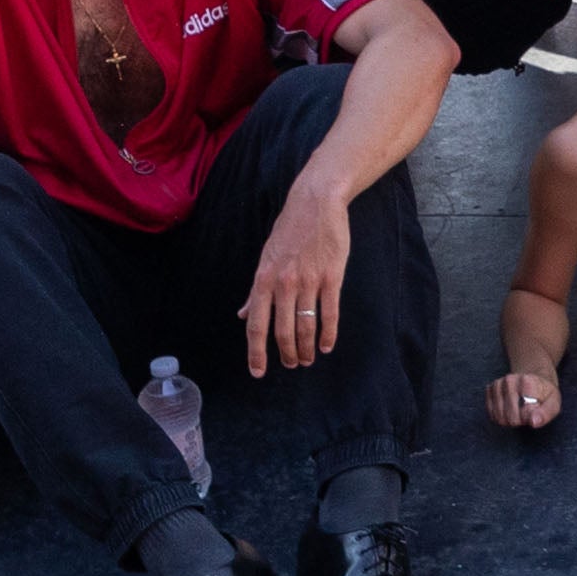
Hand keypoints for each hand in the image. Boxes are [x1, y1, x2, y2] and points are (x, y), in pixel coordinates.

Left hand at [241, 182, 352, 373]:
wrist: (316, 203)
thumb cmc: (289, 230)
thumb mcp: (266, 258)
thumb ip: (256, 290)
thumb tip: (244, 314)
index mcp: (263, 279)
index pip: (256, 325)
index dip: (256, 352)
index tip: (258, 372)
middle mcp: (284, 284)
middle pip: (283, 331)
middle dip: (287, 354)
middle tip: (293, 365)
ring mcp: (309, 281)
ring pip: (306, 325)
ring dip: (307, 348)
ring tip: (308, 359)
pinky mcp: (332, 276)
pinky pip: (330, 313)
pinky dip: (329, 333)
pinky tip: (327, 345)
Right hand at [484, 366, 562, 431]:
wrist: (532, 378)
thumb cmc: (544, 394)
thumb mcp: (553, 403)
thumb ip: (546, 413)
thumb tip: (534, 422)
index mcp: (527, 381)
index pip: (523, 414)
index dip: (530, 419)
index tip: (535, 411)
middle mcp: (509, 380)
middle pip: (510, 418)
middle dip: (520, 420)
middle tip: (528, 412)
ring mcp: (498, 383)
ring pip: (499, 417)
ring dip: (509, 420)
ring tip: (519, 410)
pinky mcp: (489, 388)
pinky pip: (491, 414)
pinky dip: (500, 416)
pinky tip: (509, 409)